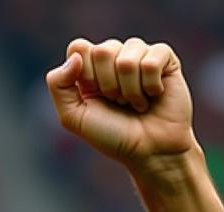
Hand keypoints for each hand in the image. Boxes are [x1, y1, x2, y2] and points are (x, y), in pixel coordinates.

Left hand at [45, 38, 194, 171]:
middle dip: (108, 85)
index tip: (94, 96)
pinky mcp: (165, 58)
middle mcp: (113, 58)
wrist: (148, 151)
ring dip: (130, 90)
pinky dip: (150, 86)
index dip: (85, 74)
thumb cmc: (111, 136)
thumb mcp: (74, 117)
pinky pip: (152, 59)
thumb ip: (59, 86)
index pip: (78, 47)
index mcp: (88, 69)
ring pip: (127, 58)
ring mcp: (139, 55)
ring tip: (135, 103)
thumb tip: (75, 54)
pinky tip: (153, 96)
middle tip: (117, 103)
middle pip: (102, 50)